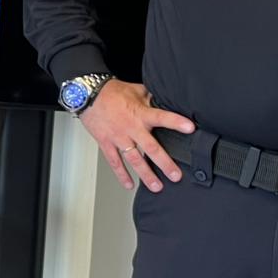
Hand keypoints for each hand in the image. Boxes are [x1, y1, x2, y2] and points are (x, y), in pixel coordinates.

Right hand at [78, 80, 196, 192]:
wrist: (87, 95)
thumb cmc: (111, 92)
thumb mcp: (135, 90)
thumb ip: (150, 99)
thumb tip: (163, 101)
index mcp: (140, 113)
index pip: (162, 117)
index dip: (176, 122)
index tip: (190, 129)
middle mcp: (131, 128)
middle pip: (151, 148)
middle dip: (164, 163)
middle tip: (175, 175)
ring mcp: (118, 138)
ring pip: (134, 159)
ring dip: (146, 174)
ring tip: (156, 186)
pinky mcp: (106, 144)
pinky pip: (115, 162)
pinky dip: (122, 174)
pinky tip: (129, 184)